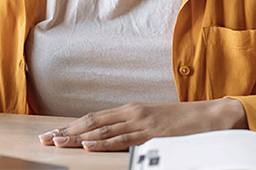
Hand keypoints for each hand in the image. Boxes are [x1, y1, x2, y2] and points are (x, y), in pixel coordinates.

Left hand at [38, 99, 246, 151]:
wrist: (211, 117)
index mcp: (130, 110)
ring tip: (57, 143)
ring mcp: (141, 123)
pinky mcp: (152, 134)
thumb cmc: (183, 123)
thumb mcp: (153, 124)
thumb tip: (111, 139)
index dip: (71, 127)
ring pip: (101, 131)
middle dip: (66, 132)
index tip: (52, 134)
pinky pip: (123, 140)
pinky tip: (87, 146)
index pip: (93, 119)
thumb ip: (132, 129)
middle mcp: (131, 113)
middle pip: (91, 123)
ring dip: (77, 138)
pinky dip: (103, 143)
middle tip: (44, 140)